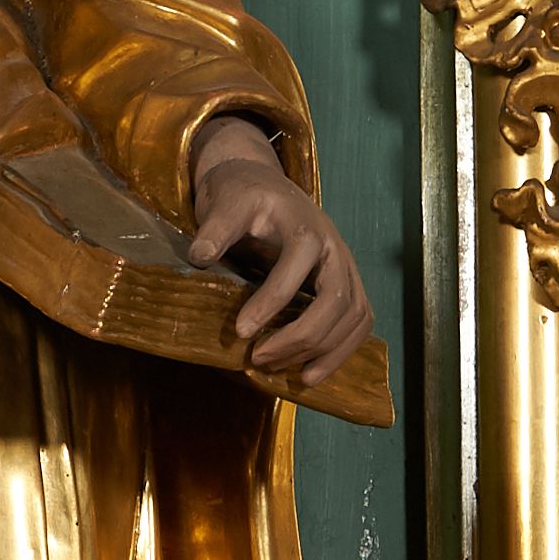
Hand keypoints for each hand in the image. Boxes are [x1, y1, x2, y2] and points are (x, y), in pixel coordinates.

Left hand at [189, 115, 372, 385]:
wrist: (263, 185)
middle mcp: (334, 248)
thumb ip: (215, 227)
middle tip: (259, 358)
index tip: (240, 331)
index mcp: (305, 227)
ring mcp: (346, 267)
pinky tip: (310, 374)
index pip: (296, 268)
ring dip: (324, 350)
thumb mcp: (225, 202)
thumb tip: (199, 256)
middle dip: (300, 337)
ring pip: (355, 315)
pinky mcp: (348, 284)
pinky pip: (359, 320)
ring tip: (284, 372)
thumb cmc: (243, 196)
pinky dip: (341, 351)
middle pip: (336, 300)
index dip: (271, 302)